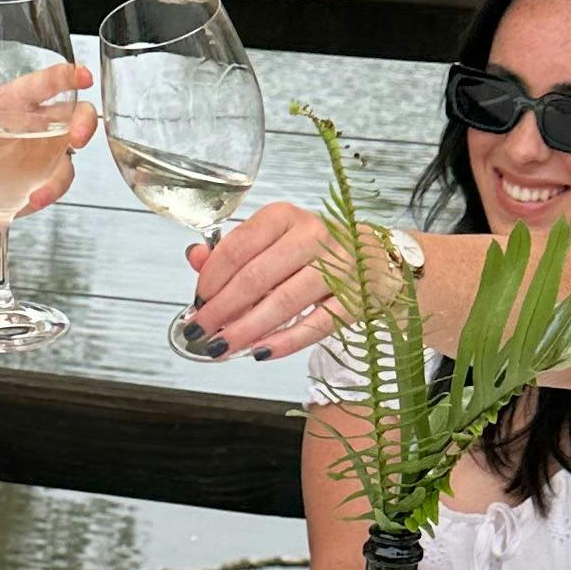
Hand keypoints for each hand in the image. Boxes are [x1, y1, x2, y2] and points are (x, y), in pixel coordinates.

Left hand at [0, 57, 97, 215]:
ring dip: (57, 180)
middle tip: (78, 136)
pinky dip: (35, 200)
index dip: (67, 76)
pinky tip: (16, 208)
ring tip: (38, 196)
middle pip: (74, 117)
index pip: (45, 84)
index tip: (83, 77)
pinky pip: (47, 191)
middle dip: (83, 124)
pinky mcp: (38, 183)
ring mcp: (41, 157)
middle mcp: (35, 127)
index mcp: (14, 103)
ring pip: (65, 163)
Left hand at [185, 198, 385, 357]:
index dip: (211, 279)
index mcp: (285, 217)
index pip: (237, 248)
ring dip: (247, 329)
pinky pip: (315, 324)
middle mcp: (313, 235)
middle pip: (256, 278)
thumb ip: (233, 250)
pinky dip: (285, 341)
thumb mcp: (273, 241)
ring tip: (223, 346)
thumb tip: (195, 257)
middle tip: (200, 331)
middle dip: (221, 310)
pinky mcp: (355, 297)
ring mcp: (338, 266)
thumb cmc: (315, 252)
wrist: (375, 259)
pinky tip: (260, 352)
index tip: (197, 302)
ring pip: (282, 302)